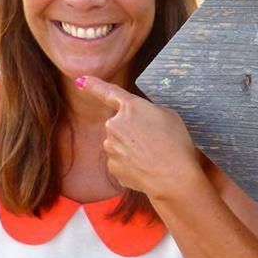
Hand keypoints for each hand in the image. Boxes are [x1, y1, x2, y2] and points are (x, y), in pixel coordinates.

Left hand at [76, 76, 200, 197]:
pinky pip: (121, 161)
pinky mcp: (112, 167)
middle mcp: (114, 125)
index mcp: (130, 107)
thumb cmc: (175, 143)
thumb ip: (148, 112)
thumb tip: (139, 119)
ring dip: (132, 148)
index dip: (94, 85)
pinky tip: (147, 167)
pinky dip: (132, 164)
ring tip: (154, 155)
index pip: (108, 92)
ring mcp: (111, 147)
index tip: (81, 80)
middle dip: (133, 130)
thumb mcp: (168, 116)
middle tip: (155, 140)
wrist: (173, 177)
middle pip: (120, 124)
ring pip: (119, 144)